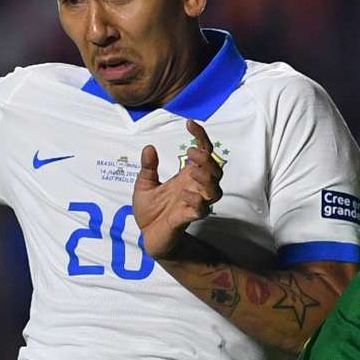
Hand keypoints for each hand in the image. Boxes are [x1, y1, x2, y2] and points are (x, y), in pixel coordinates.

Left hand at [132, 119, 222, 258]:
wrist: (147, 236)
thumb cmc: (150, 212)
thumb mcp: (144, 185)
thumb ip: (148, 168)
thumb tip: (149, 148)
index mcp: (186, 176)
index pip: (203, 152)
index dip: (201, 137)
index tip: (189, 123)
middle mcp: (195, 188)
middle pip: (216, 170)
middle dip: (207, 159)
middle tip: (190, 153)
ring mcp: (194, 203)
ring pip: (216, 190)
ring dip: (207, 178)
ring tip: (191, 171)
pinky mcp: (189, 218)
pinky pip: (201, 209)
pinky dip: (196, 201)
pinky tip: (183, 194)